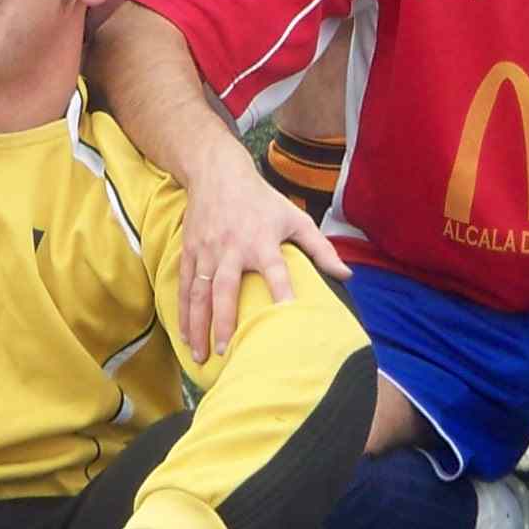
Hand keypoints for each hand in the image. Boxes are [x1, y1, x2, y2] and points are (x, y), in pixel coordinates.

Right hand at [172, 138, 349, 362]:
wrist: (217, 173)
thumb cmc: (262, 200)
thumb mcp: (295, 218)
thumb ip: (320, 249)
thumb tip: (346, 275)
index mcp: (262, 240)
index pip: (275, 270)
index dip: (281, 290)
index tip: (286, 315)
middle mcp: (232, 247)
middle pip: (225, 288)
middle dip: (223, 321)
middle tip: (225, 351)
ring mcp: (207, 250)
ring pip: (199, 292)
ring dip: (198, 324)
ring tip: (200, 355)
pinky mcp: (190, 251)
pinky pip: (184, 285)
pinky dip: (182, 312)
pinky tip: (184, 334)